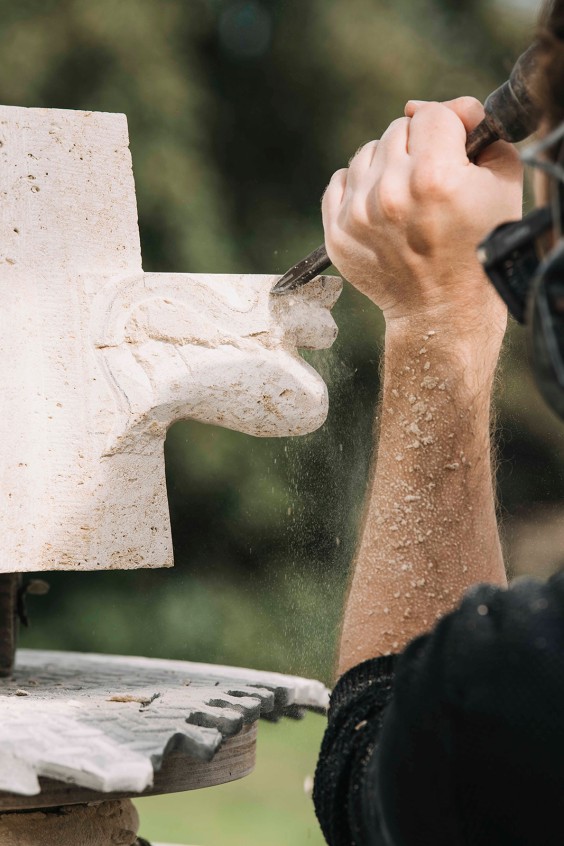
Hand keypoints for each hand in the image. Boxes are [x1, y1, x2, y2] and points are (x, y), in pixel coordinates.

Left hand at [322, 97, 522, 340]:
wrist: (442, 309)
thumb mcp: (502, 183)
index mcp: (434, 177)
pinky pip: (339, 181)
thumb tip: (450, 108)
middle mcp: (390, 192)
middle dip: (418, 146)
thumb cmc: (478, 246)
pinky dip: (359, 187)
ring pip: (366, 152)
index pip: (432, 115)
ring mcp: (358, 214)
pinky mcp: (336, 232)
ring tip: (407, 198)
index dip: (449, 127)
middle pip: (397, 129)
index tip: (455, 149)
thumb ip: (483, 132)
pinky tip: (381, 208)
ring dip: (386, 165)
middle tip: (433, 182)